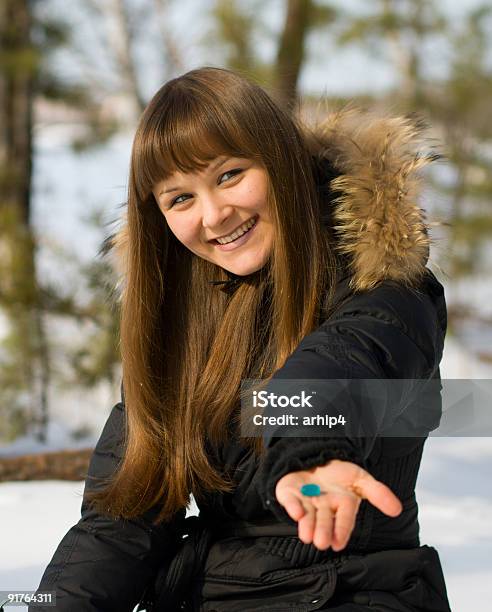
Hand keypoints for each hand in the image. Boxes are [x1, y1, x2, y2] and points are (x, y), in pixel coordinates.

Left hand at [275, 459, 401, 550]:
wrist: (316, 458)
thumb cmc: (339, 475)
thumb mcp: (361, 479)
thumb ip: (378, 493)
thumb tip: (397, 509)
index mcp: (341, 505)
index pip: (344, 519)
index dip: (342, 530)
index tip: (338, 544)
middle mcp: (323, 507)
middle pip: (324, 521)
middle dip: (323, 531)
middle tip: (322, 543)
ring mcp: (305, 500)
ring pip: (306, 516)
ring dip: (306, 525)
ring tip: (307, 536)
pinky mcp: (288, 493)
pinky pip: (289, 500)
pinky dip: (291, 506)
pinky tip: (296, 513)